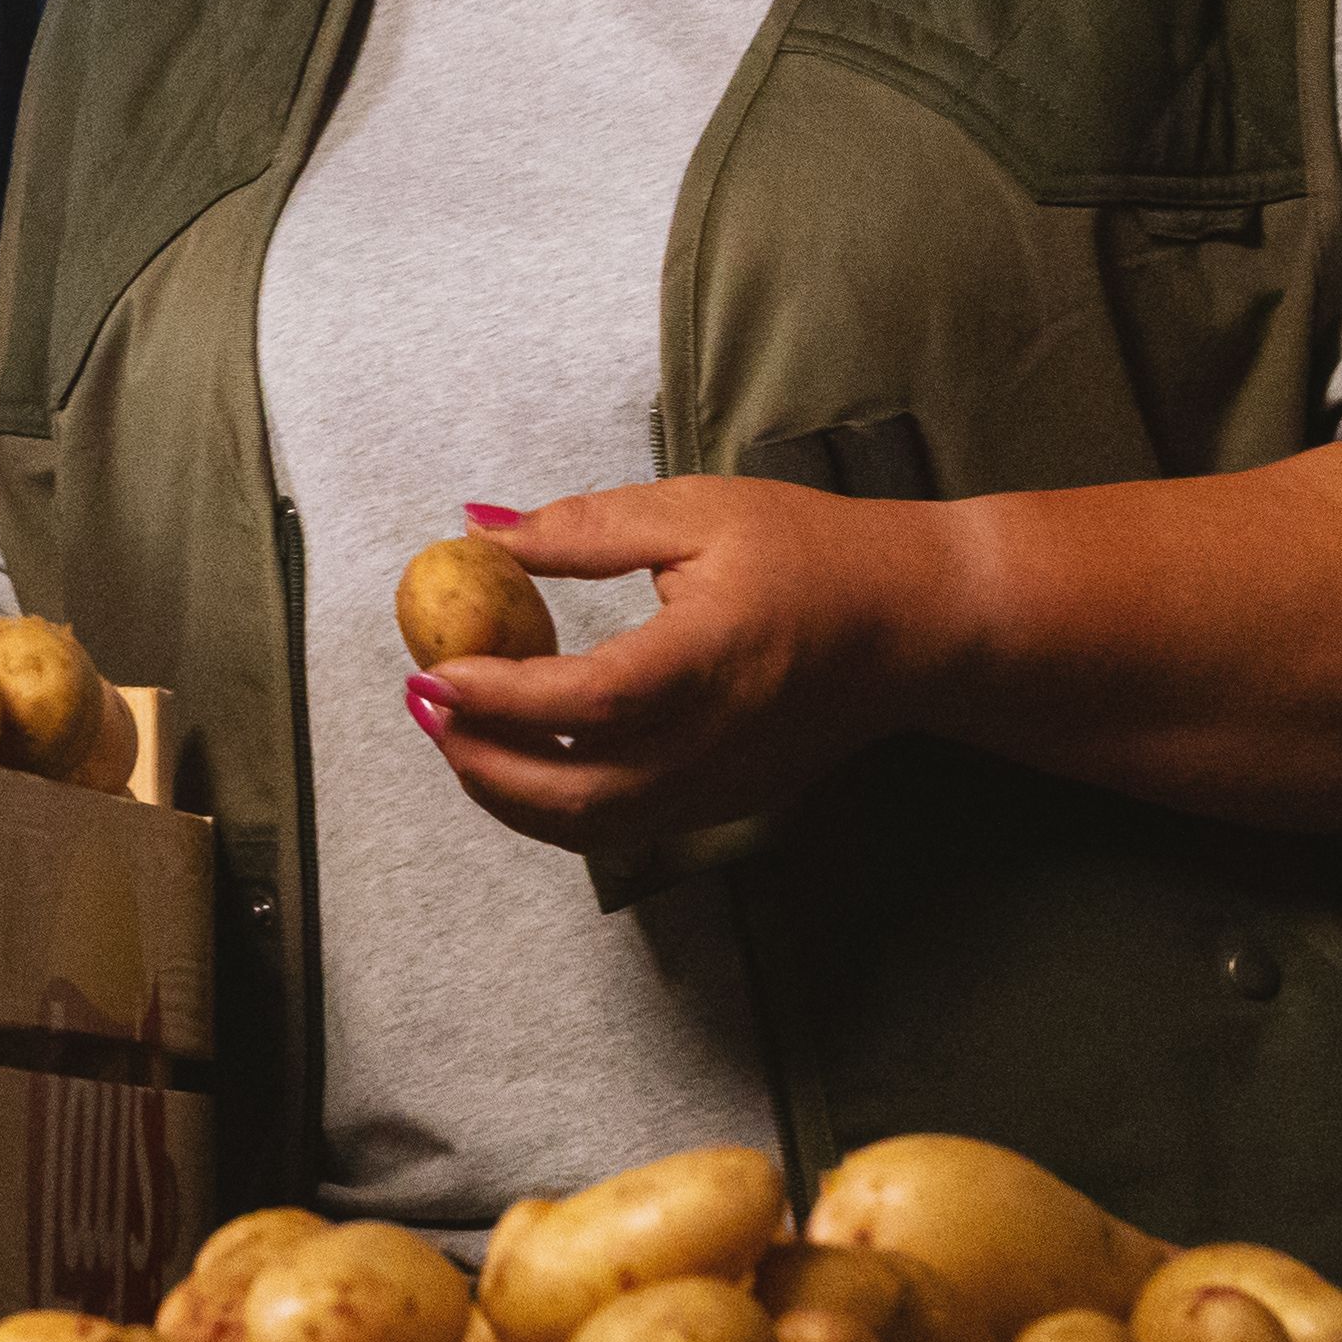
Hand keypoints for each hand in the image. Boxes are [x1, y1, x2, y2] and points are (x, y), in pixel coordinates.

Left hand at [402, 475, 951, 857]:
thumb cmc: (813, 556)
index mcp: (714, 661)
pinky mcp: (724, 804)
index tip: (436, 668)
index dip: (502, 697)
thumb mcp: (696, 513)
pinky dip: (554, 802)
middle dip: (480, 762)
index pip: (589, 703)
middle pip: (577, 795)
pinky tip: (519, 750)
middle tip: (424, 708)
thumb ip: (582, 527)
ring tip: (455, 732)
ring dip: (507, 792)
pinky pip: (622, 826)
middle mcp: (717, 742)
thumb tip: (478, 530)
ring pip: (592, 828)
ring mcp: (723, 787)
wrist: (916, 625)